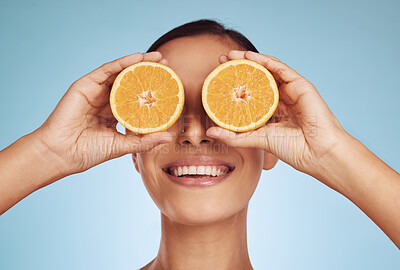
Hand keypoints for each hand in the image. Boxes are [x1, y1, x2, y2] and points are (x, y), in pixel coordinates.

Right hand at [32, 51, 171, 176]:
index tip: (170, 85)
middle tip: (168, 65)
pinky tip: (138, 57)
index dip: (153, 91)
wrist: (63, 153)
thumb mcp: (123, 145)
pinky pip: (107, 70)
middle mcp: (107, 100)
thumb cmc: (89, 151)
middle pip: (131, 82)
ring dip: (140, 63)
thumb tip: (168, 138)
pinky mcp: (86, 85)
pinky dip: (123, 62)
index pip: (137, 98)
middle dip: (150, 73)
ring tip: (158, 58)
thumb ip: (145, 141)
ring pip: (121, 73)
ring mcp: (96, 91)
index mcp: (115, 113)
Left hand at [206, 50, 347, 180]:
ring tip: (230, 55)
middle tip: (219, 61)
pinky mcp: (301, 85)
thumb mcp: (256, 140)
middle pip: (256, 78)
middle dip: (237, 68)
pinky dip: (264, 60)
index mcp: (272, 111)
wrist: (318, 153)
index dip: (234, 84)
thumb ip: (235, 136)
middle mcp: (281, 98)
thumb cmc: (293, 149)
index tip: (216, 79)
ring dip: (248, 60)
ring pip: (267, 70)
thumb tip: (210, 132)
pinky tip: (249, 56)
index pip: (250, 92)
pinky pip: (280, 68)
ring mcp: (291, 90)